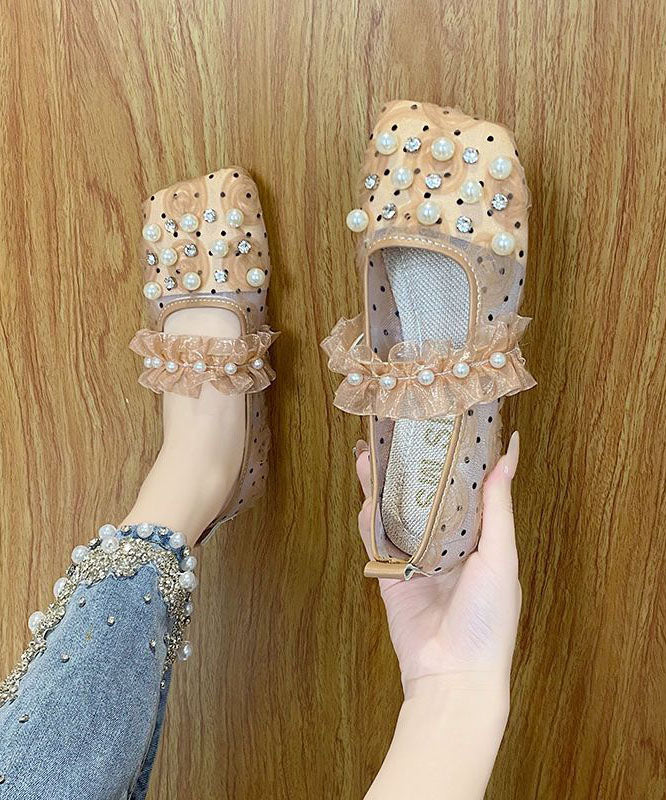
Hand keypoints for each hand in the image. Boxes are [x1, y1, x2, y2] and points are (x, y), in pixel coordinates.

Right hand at [356, 431, 521, 694]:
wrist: (452, 674)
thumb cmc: (488, 620)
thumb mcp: (500, 558)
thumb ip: (497, 508)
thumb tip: (509, 457)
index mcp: (478, 539)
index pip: (465, 488)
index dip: (454, 458)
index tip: (445, 424)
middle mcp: (447, 545)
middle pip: (424, 496)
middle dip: (409, 467)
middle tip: (393, 435)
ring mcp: (416, 560)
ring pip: (395, 514)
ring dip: (382, 486)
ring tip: (368, 456)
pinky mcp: (391, 577)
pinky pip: (377, 542)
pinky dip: (369, 521)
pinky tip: (364, 498)